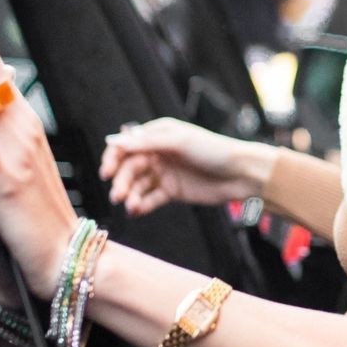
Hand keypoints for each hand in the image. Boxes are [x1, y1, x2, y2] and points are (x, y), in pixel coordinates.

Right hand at [99, 118, 261, 215]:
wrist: (240, 174)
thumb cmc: (212, 150)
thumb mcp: (178, 141)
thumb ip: (146, 142)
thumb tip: (114, 140)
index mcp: (158, 135)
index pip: (126, 146)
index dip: (113, 158)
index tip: (106, 172)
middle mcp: (158, 154)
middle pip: (129, 168)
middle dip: (121, 181)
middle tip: (118, 195)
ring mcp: (165, 173)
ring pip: (138, 185)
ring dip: (130, 195)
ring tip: (130, 205)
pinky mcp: (172, 192)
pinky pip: (150, 199)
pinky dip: (141, 205)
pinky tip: (136, 210)